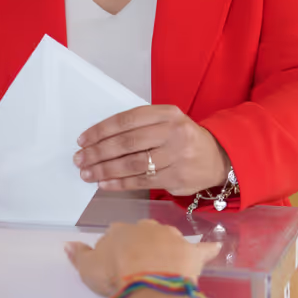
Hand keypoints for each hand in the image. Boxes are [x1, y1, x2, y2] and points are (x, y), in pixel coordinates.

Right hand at [65, 220, 221, 296]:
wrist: (147, 282)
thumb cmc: (114, 274)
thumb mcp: (87, 268)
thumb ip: (78, 255)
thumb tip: (68, 243)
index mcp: (120, 229)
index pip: (116, 233)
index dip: (116, 248)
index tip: (115, 262)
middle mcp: (147, 227)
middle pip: (143, 233)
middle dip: (141, 245)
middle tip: (137, 265)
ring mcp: (172, 238)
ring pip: (168, 238)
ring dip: (167, 247)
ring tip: (163, 263)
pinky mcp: (192, 253)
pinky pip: (203, 249)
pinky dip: (208, 249)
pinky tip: (215, 247)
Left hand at [74, 105, 230, 195]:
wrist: (217, 157)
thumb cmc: (181, 138)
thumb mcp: (166, 122)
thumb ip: (139, 126)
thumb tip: (99, 140)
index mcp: (167, 114)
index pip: (126, 120)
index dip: (101, 131)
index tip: (82, 140)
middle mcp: (173, 133)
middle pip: (127, 143)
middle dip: (98, 152)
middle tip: (80, 159)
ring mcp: (176, 157)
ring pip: (132, 164)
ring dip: (105, 170)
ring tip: (87, 173)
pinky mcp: (176, 178)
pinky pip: (140, 181)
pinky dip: (119, 183)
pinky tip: (103, 184)